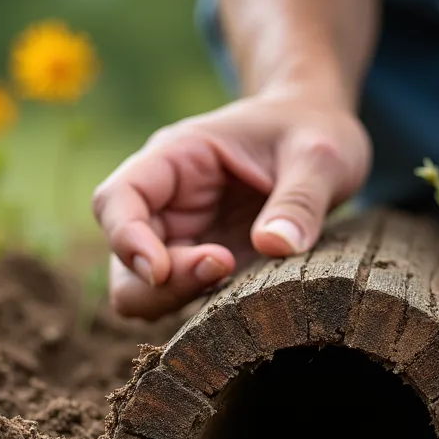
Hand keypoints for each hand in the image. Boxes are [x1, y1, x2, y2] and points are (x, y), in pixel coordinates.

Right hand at [92, 92, 369, 318]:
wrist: (321, 134)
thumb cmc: (312, 129)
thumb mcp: (319, 156)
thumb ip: (300, 199)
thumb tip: (275, 246)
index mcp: (175, 158)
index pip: (117, 199)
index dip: (125, 238)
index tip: (160, 270)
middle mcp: (168, 201)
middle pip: (123, 256)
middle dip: (160, 281)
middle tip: (224, 269)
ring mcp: (186, 237)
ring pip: (146, 288)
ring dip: (180, 298)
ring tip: (241, 277)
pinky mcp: (210, 265)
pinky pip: (185, 298)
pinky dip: (205, 308)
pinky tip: (250, 293)